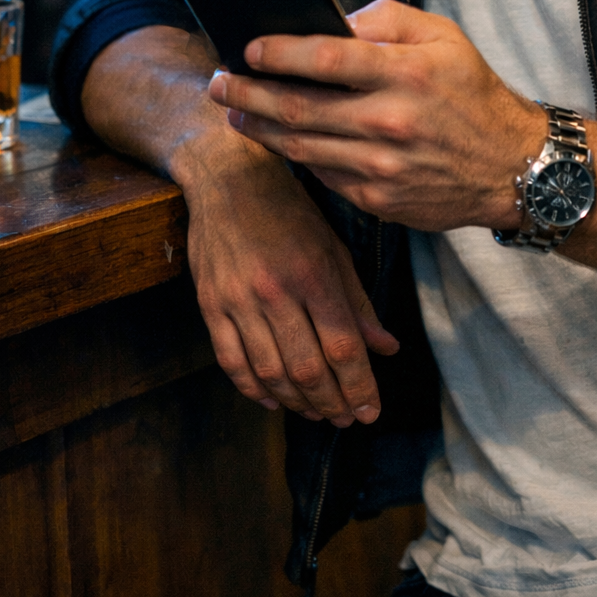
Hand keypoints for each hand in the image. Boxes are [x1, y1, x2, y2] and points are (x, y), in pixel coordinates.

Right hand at [181, 131, 399, 424]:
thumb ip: (358, 301)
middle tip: (346, 420)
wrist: (228, 176)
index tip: (371, 413)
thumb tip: (387, 348)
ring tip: (316, 413)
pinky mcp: (209, 304)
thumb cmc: (289, 209)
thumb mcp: (332, 246)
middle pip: (308, 368)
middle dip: (332, 403)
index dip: (360, 387)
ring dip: (296, 403)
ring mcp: (238, 299)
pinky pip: (231, 361)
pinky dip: (252, 389)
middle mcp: (275, 290)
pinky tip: (272, 399)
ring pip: (270, 372)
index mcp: (313, 272)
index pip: (343, 347)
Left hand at [206, 0, 547, 230]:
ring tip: (236, 108)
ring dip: (260, 127)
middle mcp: (391, 122)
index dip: (279, 53)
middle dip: (249, 92)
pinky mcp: (379, 200)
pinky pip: (323, 174)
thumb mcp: (444, 36)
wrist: (515, 167)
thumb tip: (333, 22)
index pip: (326, 59)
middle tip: (218, 81)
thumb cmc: (474, 92)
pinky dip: (295, 155)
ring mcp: (382, 167)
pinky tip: (278, 138)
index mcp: (406, 74)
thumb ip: (386, 19)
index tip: (246, 47)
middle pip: (299, 109)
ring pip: (301, 147)